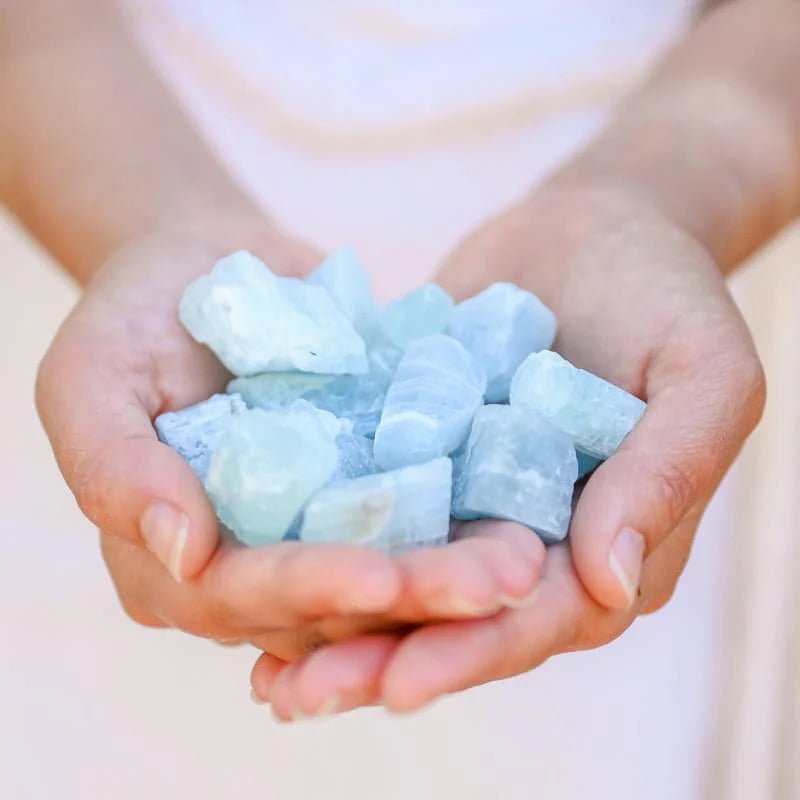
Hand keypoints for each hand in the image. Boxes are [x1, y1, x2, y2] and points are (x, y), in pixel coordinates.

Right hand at [37, 228, 545, 654]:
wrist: (207, 265)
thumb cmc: (133, 316)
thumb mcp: (89, 377)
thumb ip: (112, 466)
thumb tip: (183, 551)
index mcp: (172, 563)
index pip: (239, 597)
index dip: (307, 592)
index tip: (379, 580)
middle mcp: (250, 568)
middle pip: (331, 607)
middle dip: (412, 600)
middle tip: (496, 585)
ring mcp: (315, 533)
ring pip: (389, 576)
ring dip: (458, 576)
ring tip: (526, 563)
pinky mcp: (366, 491)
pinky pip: (420, 516)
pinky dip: (468, 523)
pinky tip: (527, 519)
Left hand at [250, 180, 765, 717]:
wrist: (594, 226)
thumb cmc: (665, 292)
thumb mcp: (703, 373)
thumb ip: (669, 473)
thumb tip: (606, 582)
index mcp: (610, 542)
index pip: (541, 617)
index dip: (472, 652)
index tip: (399, 683)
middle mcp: (536, 536)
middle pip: (458, 615)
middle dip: (383, 655)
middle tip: (299, 693)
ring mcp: (473, 497)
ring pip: (404, 574)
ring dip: (337, 620)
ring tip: (264, 666)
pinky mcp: (423, 453)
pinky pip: (371, 502)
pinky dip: (322, 537)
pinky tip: (253, 564)